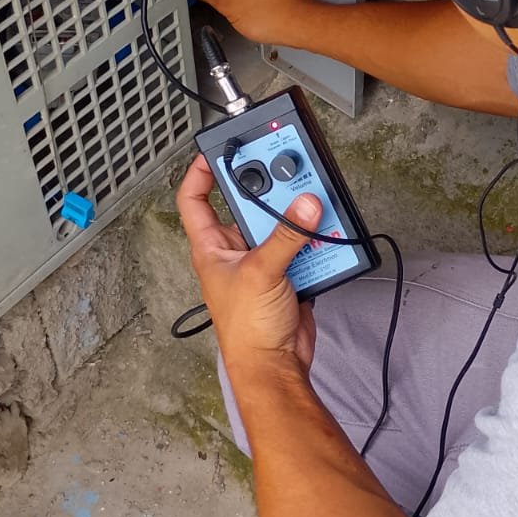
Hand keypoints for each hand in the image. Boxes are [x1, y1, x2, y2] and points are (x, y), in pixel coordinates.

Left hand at [175, 155, 321, 374]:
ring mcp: (261, 262)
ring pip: (280, 225)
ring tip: (312, 207)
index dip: (201, 172)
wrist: (275, 366)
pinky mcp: (286, 273)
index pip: (194, 199)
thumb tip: (305, 205)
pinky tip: (323, 236)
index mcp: (212, 247)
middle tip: (289, 175)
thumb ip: (286, 236)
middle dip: (271, 193)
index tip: (220, 150)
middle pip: (250, 206)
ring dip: (297, 218)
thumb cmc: (247, 331)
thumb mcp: (262, 273)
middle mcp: (234, 251)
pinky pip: (301, 245)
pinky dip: (314, 240)